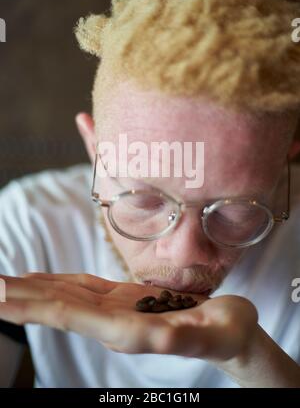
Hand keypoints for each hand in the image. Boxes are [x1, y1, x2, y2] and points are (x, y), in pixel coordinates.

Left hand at [0, 273, 257, 360]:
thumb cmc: (227, 332)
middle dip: (19, 298)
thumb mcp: (215, 331)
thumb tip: (159, 338)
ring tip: (2, 283)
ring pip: (65, 298)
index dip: (32, 304)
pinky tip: (41, 281)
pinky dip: (57, 283)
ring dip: (31, 290)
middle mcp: (113, 323)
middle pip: (57, 307)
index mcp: (128, 330)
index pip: (69, 315)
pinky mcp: (123, 301)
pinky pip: (82, 291)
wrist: (229, 333)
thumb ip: (187, 335)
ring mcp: (116, 312)